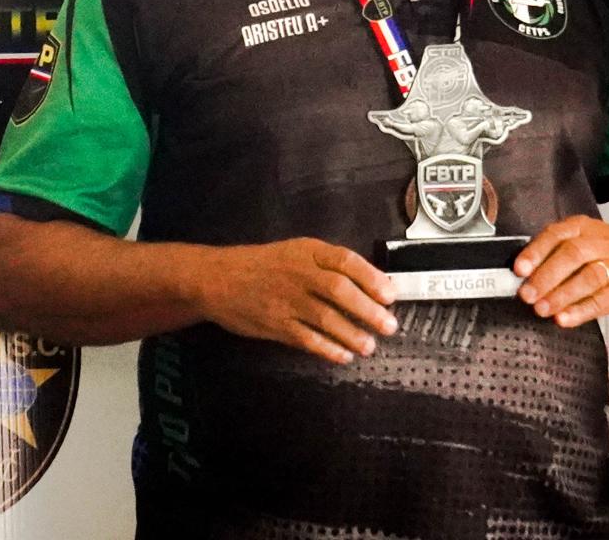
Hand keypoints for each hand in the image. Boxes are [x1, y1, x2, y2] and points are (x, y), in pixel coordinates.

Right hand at [197, 238, 397, 363]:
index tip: (391, 295)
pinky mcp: (275, 324)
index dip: (371, 278)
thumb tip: (370, 286)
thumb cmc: (262, 265)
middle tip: (389, 325)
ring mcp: (286, 300)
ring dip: (352, 334)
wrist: (217, 279)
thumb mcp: (294, 252)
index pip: (345, 261)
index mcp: (306, 252)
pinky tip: (343, 356)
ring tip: (369, 346)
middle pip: (339, 290)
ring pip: (325, 318)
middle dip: (368, 310)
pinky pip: (306, 339)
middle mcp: (298, 273)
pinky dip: (328, 349)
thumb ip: (326, 266)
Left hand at [513, 216, 608, 327]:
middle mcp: (600, 244)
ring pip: (587, 278)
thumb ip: (556, 252)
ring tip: (541, 309)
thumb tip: (523, 275)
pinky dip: (580, 311)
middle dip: (546, 276)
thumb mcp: (586, 240)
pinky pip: (601, 302)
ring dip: (561, 295)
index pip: (556, 235)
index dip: (536, 252)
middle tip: (526, 294)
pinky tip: (564, 319)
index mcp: (583, 228)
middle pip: (572, 255)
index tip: (519, 269)